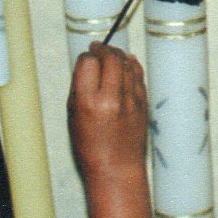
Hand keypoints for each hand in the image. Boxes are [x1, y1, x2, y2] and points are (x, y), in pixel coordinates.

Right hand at [67, 42, 148, 180]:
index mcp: (89, 103)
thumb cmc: (89, 147)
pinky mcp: (144, 104)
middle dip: (103, 50)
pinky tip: (127, 61)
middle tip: (98, 48)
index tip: (85, 58)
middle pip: (110, 58)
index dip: (86, 58)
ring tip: (111, 53)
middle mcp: (112, 99)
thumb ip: (79, 89)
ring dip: (118, 55)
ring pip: (127, 64)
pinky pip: (139, 76)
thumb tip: (86, 66)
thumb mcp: (73, 117)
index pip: (88, 63)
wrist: (116, 169)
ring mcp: (131, 101)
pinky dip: (132, 66)